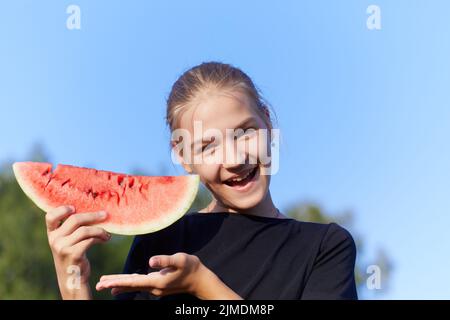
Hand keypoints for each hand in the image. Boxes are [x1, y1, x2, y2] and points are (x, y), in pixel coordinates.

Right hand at [45, 205, 110, 298]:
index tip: (74, 207)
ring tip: (107, 234)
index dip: (62, 209)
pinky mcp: (73, 254)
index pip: (50, 217)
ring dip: (100, 230)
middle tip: (105, 215)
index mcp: (52, 234)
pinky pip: (90, 240)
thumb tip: (92, 210)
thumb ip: (70, 228)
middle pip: (75, 219)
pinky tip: (106, 239)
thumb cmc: (72, 255)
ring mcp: (63, 247)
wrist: (72, 278)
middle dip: (93, 216)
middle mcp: (54, 239)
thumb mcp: (66, 241)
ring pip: (85, 230)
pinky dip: (101, 238)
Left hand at [97, 252, 241, 298]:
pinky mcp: (157, 284)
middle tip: (98, 285)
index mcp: (157, 281)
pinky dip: (128, 284)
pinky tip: (122, 284)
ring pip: (133, 286)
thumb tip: (150, 261)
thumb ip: (165, 260)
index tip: (105, 282)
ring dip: (119, 284)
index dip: (119, 281)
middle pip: (130, 285)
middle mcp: (154, 287)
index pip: (134, 281)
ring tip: (105, 284)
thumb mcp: (180, 260)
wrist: (200, 279)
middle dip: (114, 284)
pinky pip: (138, 284)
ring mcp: (155, 287)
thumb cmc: (191, 266)